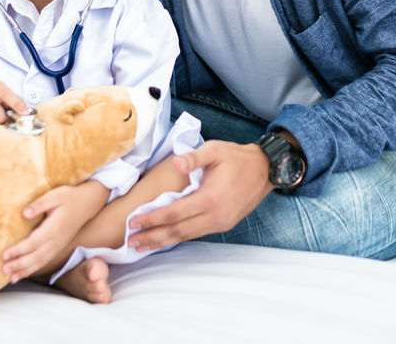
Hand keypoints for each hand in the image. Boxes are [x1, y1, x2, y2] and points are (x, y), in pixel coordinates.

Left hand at [0, 183, 107, 282]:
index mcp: (54, 228)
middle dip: (19, 264)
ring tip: (11, 278)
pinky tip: (22, 273)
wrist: (88, 203)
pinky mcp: (58, 247)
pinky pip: (44, 261)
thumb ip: (39, 204)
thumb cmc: (69, 197)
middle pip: (36, 257)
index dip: (18, 250)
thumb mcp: (55, 195)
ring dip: (25, 270)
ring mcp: (58, 245)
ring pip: (40, 262)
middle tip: (3, 269)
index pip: (33, 243)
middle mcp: (57, 240)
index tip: (4, 254)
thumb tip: (24, 213)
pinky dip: (33, 269)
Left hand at [126, 141, 272, 250]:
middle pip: (177, 231)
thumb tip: (175, 163)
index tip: (133, 222)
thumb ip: (194, 157)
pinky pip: (195, 234)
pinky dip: (178, 238)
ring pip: (186, 236)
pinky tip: (165, 238)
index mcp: (210, 198)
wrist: (265, 170)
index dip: (152, 219)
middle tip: (130, 241)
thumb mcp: (215, 150)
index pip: (174, 213)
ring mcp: (220, 223)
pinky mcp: (223, 224)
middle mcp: (215, 216)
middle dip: (152, 237)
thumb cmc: (237, 157)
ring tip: (142, 245)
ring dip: (163, 241)